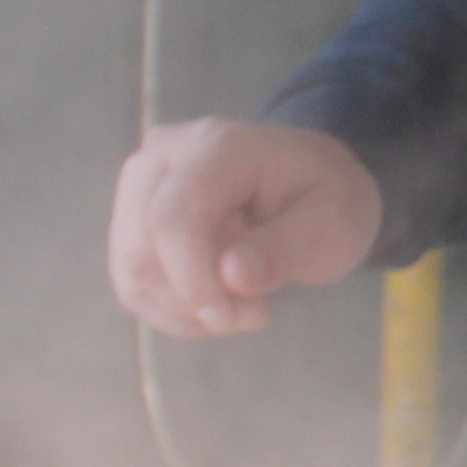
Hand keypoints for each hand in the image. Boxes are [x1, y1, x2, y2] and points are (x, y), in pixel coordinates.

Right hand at [107, 118, 382, 338]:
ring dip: (184, 310)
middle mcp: (166, 153)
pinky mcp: (131, 216)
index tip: (232, 320)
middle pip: (140, 247)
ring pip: (130, 270)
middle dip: (193, 301)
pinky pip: (132, 281)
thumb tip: (231, 277)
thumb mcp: (335, 224)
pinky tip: (217, 301)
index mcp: (221, 145)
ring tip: (243, 304)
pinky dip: (173, 309)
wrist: (309, 179)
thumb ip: (287, 249)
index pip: (174, 217)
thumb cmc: (326, 198)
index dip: (191, 280)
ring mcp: (141, 182)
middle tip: (255, 313)